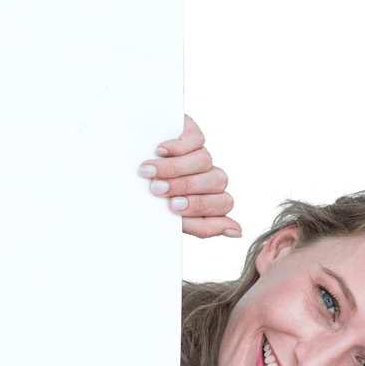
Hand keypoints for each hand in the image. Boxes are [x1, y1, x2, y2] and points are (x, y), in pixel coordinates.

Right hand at [137, 114, 242, 239]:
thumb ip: (200, 226)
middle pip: (217, 182)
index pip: (224, 205)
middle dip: (185, 187)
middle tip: (156, 190)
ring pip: (204, 161)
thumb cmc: (148, 198)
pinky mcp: (193, 134)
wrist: (126, 163)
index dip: (202, 206)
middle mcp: (211, 179)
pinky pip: (196, 140)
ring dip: (174, 169)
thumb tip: (238, 232)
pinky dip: (176, 147)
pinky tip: (158, 151)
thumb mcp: (168, 217)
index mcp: (210, 201)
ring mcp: (203, 156)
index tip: (173, 207)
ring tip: (149, 173)